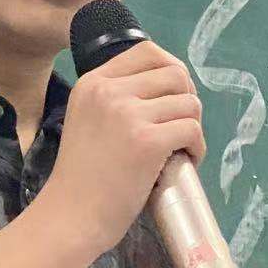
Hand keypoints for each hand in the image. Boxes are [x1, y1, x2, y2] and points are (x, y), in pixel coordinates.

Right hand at [39, 41, 205, 258]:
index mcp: (93, 82)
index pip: (147, 51)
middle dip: (186, 101)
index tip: (170, 100)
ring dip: (192, 127)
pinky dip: (197, 147)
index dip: (170, 72)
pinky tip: (184, 162)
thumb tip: (168, 88)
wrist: (70, 216)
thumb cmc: (81, 178)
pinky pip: (192, 129)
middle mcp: (110, 91)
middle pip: (176, 74)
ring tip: (179, 150)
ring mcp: (129, 114)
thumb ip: (115, 99)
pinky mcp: (148, 141)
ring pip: (189, 103)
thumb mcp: (87, 120)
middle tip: (178, 128)